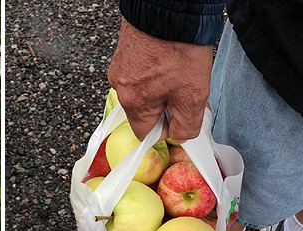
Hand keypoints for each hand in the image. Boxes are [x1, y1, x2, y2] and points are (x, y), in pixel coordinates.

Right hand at [108, 18, 213, 141]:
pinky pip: (139, 71)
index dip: (166, 127)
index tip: (181, 114)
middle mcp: (120, 87)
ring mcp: (120, 68)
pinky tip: (167, 57)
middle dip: (164, 104)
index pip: (145, 133)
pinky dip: (153, 69)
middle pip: (143, 111)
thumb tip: (179, 135)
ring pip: (142, 90)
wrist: (168, 8)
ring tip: (176, 67)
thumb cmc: (178, 47)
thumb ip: (186, 124)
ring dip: (160, 86)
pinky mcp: (124, 52)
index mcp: (133, 103)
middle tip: (183, 87)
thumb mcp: (193, 95)